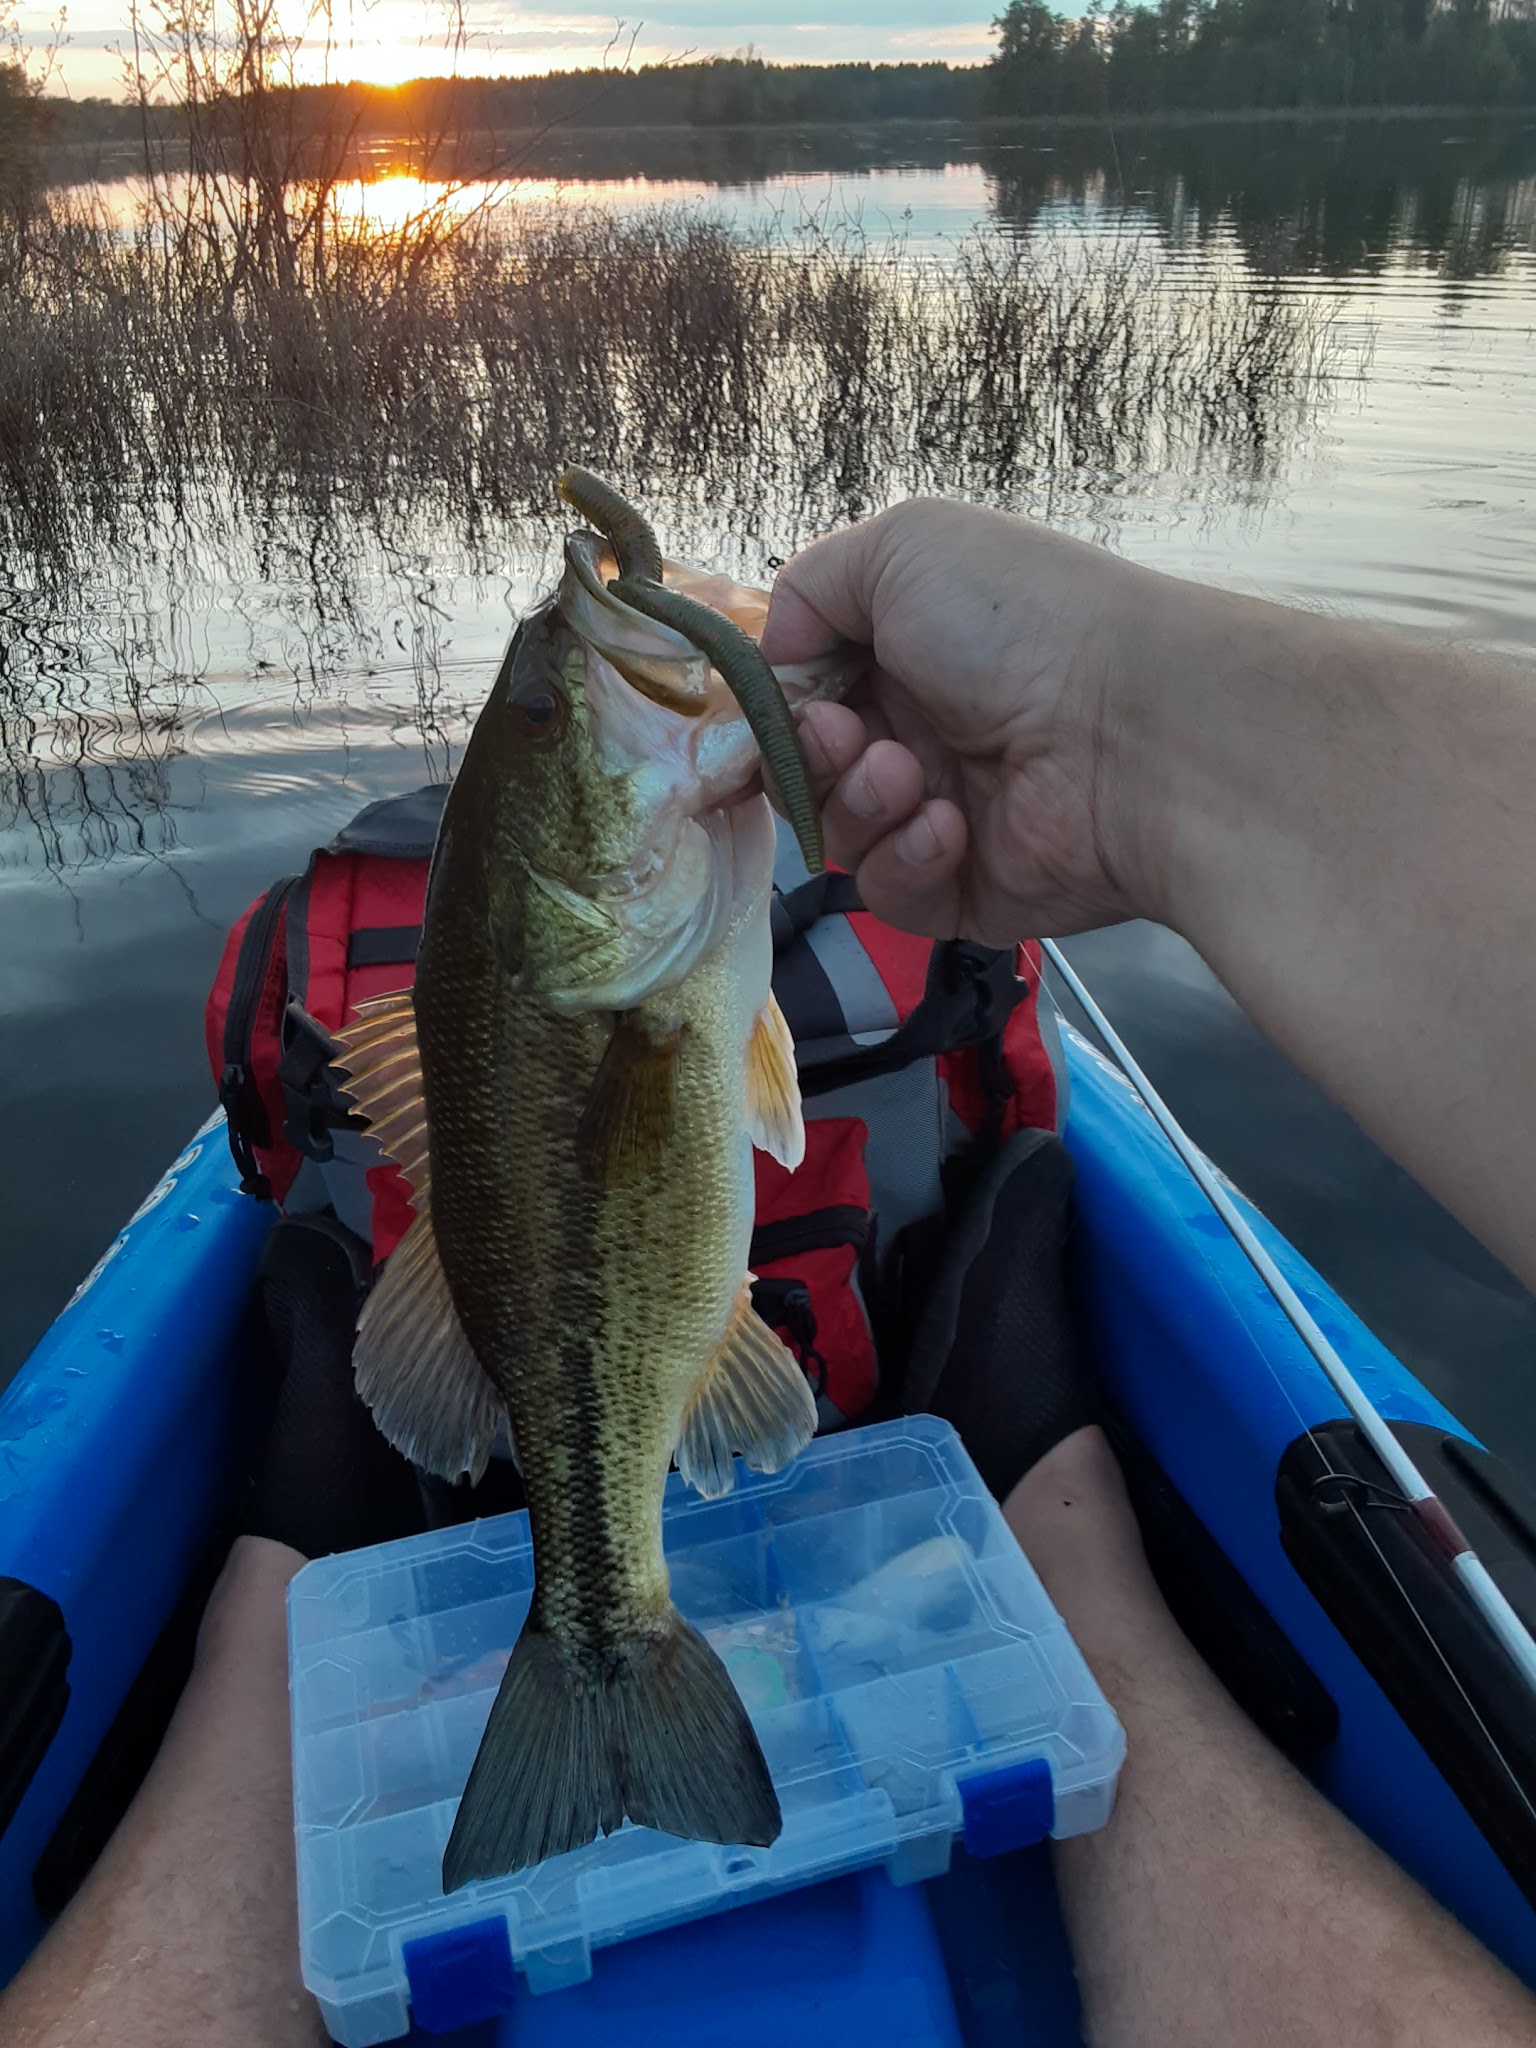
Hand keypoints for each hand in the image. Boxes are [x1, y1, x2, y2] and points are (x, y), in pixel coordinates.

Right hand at [760, 498, 1174, 944]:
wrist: (1130, 729)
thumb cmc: (1020, 622)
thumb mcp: (903, 548)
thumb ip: (811, 587)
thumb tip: (777, 656)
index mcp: (908, 654)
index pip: (807, 694)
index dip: (779, 706)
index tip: (782, 704)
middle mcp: (923, 733)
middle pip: (807, 771)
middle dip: (809, 755)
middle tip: (848, 738)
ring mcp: (942, 816)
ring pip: (840, 835)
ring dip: (858, 803)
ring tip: (910, 775)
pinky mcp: (964, 892)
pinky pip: (890, 893)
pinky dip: (905, 858)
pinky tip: (950, 827)